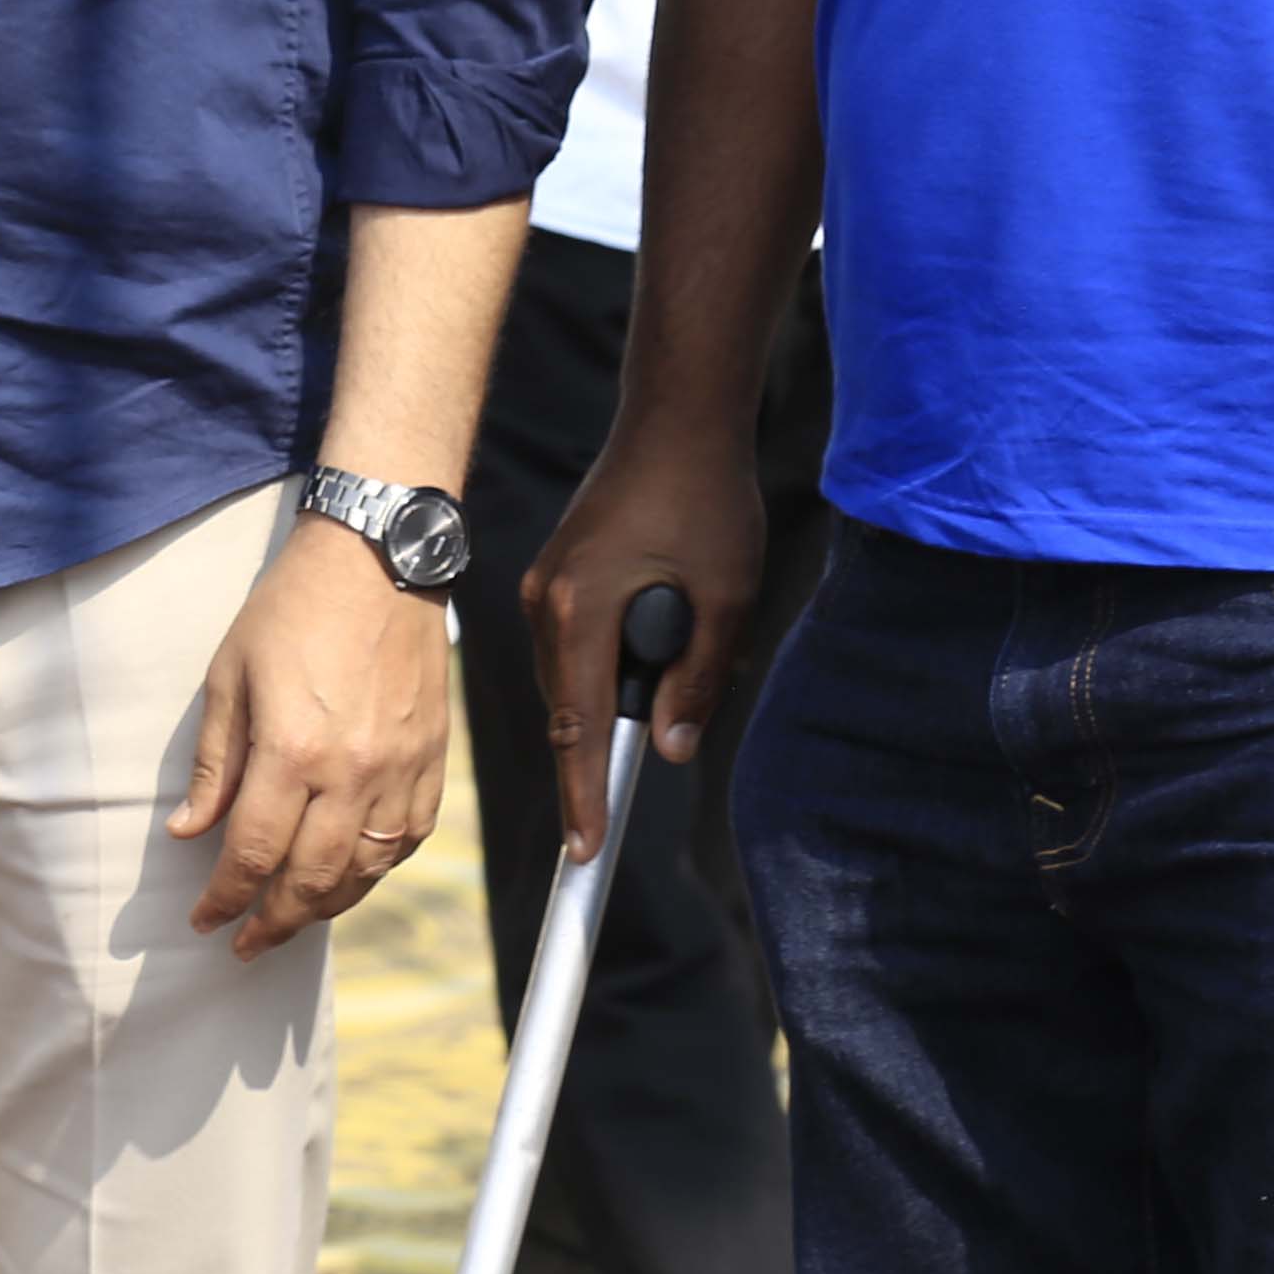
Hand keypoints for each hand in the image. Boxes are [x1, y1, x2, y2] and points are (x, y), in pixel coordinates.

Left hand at [171, 514, 450, 957]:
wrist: (378, 558)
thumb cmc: (292, 608)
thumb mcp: (230, 675)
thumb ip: (215, 764)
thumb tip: (189, 832)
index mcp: (292, 751)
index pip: (252, 854)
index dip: (224, 898)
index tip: (204, 919)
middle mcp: (352, 773)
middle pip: (310, 880)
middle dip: (271, 922)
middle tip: (243, 943)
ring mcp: (400, 770)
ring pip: (364, 873)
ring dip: (323, 908)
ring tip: (290, 919)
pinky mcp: (432, 760)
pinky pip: (407, 842)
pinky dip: (376, 871)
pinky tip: (350, 876)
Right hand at [522, 411, 766, 863]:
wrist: (678, 419)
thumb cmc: (709, 501)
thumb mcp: (726, 598)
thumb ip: (696, 682)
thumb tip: (666, 750)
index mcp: (581, 610)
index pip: (577, 728)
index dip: (583, 796)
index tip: (585, 853)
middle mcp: (547, 601)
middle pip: (570, 708)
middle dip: (612, 738)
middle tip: (675, 726)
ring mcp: (546, 583)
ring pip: (574, 676)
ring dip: (619, 691)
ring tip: (695, 635)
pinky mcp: (558, 571)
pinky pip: (577, 642)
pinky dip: (612, 658)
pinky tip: (672, 618)